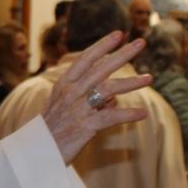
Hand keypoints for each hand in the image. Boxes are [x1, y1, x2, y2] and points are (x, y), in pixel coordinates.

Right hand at [41, 31, 150, 163]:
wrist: (37, 153)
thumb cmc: (52, 129)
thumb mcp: (63, 106)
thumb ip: (88, 97)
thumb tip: (114, 96)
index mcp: (64, 84)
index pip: (85, 59)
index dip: (102, 45)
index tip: (118, 34)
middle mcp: (70, 93)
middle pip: (101, 69)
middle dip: (122, 54)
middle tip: (140, 42)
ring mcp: (77, 109)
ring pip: (108, 90)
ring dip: (131, 83)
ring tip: (149, 78)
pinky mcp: (85, 127)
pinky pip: (111, 117)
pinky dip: (128, 114)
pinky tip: (143, 114)